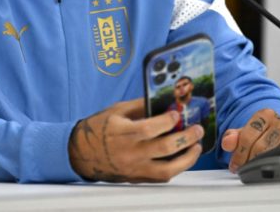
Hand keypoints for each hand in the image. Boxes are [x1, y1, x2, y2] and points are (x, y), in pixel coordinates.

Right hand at [68, 98, 202, 182]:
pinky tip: (183, 158)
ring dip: (187, 158)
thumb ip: (140, 106)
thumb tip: (164, 100)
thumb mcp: (117, 110)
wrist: (82, 153)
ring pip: (167, 169)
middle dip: (186, 138)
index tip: (177, 113)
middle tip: (197, 130)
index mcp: (123, 132)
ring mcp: (135, 168)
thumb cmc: (99, 128)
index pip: (149, 128)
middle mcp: (130, 152)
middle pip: (164, 148)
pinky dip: (175, 168)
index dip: (167, 121)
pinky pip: (161, 177)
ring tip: (196, 147)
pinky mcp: (137, 178)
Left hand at [220, 108, 279, 172]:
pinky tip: (268, 166)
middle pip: (260, 147)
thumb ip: (232, 136)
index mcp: (265, 114)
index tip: (234, 163)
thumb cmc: (262, 134)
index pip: (248, 136)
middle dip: (248, 160)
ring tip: (253, 167)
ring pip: (273, 154)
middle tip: (242, 167)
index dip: (239, 152)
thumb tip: (227, 142)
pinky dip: (274, 164)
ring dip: (260, 164)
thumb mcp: (244, 133)